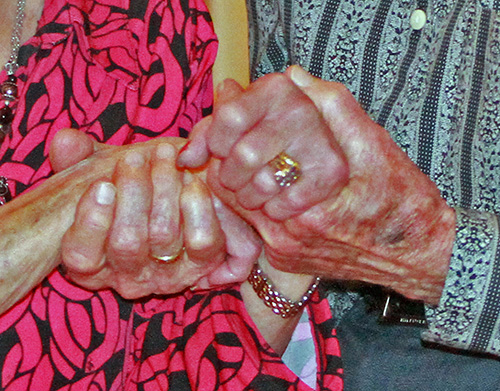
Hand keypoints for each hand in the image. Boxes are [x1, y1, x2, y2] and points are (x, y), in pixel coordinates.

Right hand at [51, 130, 259, 297]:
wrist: (180, 199)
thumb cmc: (132, 189)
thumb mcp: (100, 171)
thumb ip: (77, 157)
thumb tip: (65, 140)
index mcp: (91, 262)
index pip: (81, 255)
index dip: (91, 221)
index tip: (103, 184)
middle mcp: (127, 276)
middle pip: (126, 242)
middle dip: (132, 193)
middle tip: (136, 158)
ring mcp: (167, 276)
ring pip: (163, 235)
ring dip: (164, 188)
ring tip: (165, 156)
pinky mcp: (202, 265)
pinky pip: (201, 240)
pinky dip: (196, 205)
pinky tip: (191, 179)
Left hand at [178, 67, 455, 302]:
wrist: (414, 257)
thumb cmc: (400, 198)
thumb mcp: (374, 144)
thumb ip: (334, 108)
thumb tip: (294, 76)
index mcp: (309, 197)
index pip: (238, 159)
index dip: (229, 137)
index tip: (237, 127)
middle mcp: (291, 229)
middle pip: (229, 187)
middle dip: (231, 160)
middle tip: (241, 143)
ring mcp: (285, 249)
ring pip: (238, 207)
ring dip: (242, 184)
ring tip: (260, 165)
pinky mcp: (286, 261)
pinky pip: (253, 228)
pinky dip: (257, 206)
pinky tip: (276, 191)